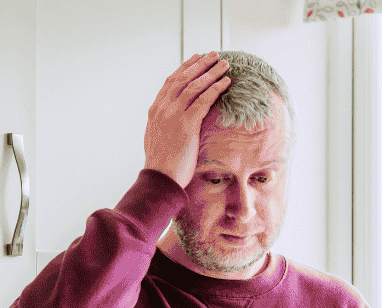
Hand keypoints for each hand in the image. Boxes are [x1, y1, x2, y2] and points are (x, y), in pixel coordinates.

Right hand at [143, 51, 230, 188]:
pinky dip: (216, 88)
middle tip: (213, 55)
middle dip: (200, 64)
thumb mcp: (157, 139)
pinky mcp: (187, 124)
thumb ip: (163, 125)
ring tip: (224, 64)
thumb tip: (172, 122)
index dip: (185, 68)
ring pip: (195, 86)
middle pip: (184, 78)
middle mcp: (163, 108)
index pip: (171, 82)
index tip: (195, 59)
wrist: (159, 178)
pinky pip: (204, 100)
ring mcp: (174, 115)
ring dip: (211, 72)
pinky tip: (226, 82)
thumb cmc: (161, 164)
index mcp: (155, 110)